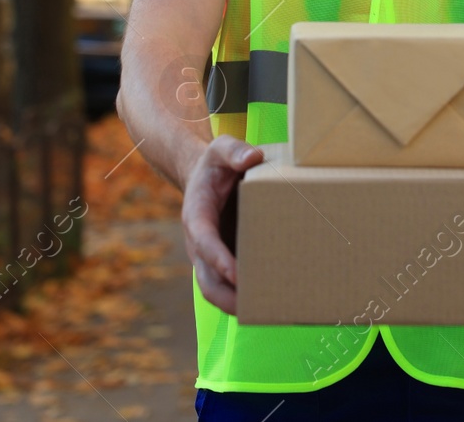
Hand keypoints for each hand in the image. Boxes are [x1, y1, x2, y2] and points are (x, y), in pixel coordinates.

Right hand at [182, 134, 263, 314]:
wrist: (206, 176)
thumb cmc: (217, 163)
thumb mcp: (221, 147)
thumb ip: (234, 150)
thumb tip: (253, 156)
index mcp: (197, 214)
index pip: (203, 241)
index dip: (217, 259)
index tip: (235, 274)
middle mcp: (199, 242)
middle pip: (205, 278)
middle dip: (225, 296)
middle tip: (251, 308)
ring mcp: (209, 256)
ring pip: (214, 290)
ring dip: (234, 305)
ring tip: (262, 315)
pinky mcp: (223, 260)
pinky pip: (226, 286)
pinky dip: (242, 298)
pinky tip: (267, 303)